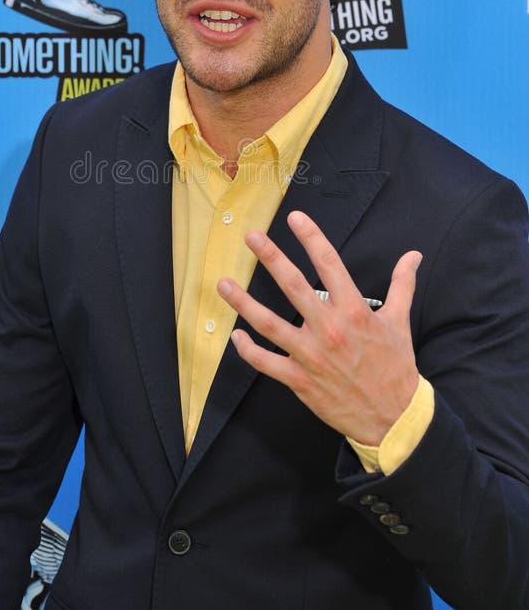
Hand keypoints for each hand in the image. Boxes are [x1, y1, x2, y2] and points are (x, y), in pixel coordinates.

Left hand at [217, 211, 421, 444]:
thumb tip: (413, 255)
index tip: (295, 218)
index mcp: (353, 311)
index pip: (329, 264)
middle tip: (251, 237)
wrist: (394, 417)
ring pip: (270, 324)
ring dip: (244, 303)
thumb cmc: (396, 367)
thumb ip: (402, 285)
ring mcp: (311, 355)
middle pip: (294, 286)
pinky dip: (248, 350)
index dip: (311, 238)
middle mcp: (329, 329)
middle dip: (271, 259)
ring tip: (223, 283)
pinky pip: (267, 363)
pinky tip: (234, 336)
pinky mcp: (300, 380)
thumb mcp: (400, 322)